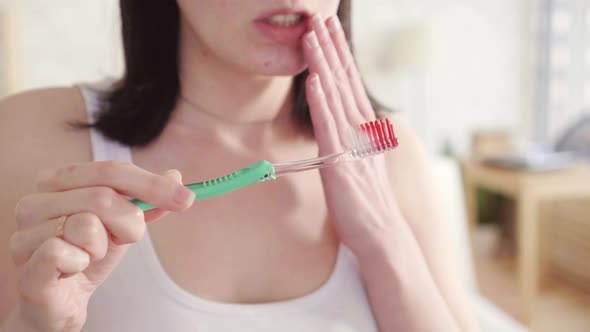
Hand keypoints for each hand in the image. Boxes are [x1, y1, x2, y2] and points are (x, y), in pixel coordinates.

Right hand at [7, 161, 194, 330]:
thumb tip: (176, 176)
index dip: (152, 184)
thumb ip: (147, 200)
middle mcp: (35, 201)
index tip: (186, 199)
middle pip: (103, 195)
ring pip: (87, 225)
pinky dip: (82, 264)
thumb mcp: (123, 224)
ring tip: (87, 256)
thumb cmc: (88, 255)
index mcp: (58, 181)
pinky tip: (73, 269)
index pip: (112, 171)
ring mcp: (24, 232)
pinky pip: (67, 253)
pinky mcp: (25, 264)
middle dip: (129, 222)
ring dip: (101, 247)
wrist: (61, 301)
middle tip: (125, 238)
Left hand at [303, 15, 405, 257]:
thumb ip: (352, 137)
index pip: (348, 84)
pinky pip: (329, 128)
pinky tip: (315, 80)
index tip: (328, 30)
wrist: (380, 234)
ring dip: (323, 65)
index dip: (338, 55)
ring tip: (312, 36)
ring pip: (335, 98)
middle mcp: (360, 131)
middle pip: (343, 82)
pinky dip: (322, 102)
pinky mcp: (341, 165)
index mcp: (363, 129)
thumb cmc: (367, 201)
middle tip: (319, 18)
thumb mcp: (360, 161)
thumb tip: (343, 119)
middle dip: (330, 48)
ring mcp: (352, 146)